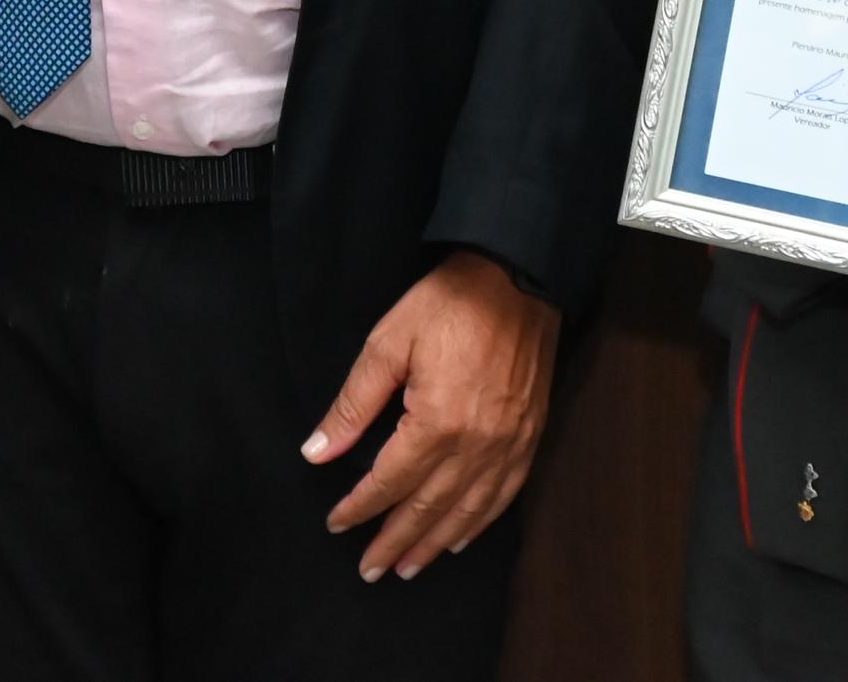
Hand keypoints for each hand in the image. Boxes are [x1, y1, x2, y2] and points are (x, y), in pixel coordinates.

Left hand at [302, 250, 559, 580]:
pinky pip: (504, 494)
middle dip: (395, 541)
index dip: (360, 508)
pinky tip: (461, 537)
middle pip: (428, 508)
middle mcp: (476, 446)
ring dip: (434, 544)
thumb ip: (353, 405)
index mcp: (436, 424)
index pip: (390, 482)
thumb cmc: (447, 305)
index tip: (337, 525)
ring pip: (467, 511)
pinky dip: (480, 522)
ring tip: (409, 567)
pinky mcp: (530, 436)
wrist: (515, 277)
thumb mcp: (387, 345)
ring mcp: (509, 445)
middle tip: (369, 569)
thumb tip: (317, 452)